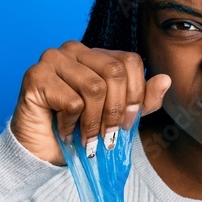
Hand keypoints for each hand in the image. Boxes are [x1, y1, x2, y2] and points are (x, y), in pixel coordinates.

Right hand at [10, 40, 171, 164]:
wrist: (42, 151)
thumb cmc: (80, 130)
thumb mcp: (120, 117)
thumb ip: (143, 100)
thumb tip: (165, 79)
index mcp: (95, 54)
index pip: (131, 61)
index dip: (135, 95)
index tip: (128, 124)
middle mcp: (73, 49)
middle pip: (115, 72)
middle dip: (116, 112)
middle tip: (109, 137)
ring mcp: (52, 59)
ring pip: (94, 87)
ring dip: (94, 122)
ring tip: (88, 138)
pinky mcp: (35, 76)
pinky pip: (71, 101)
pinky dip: (72, 124)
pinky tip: (64, 131)